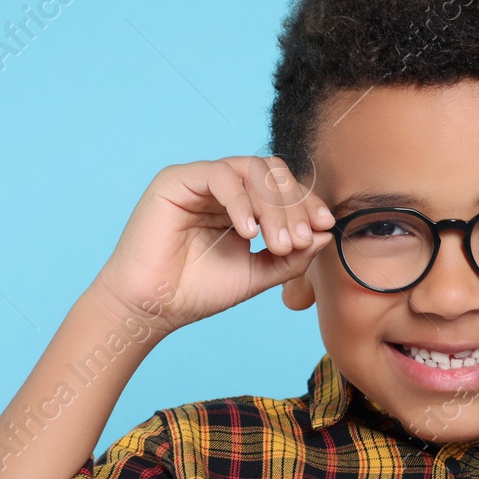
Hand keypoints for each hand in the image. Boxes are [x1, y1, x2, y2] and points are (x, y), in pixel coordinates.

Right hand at [91, 157, 334, 332]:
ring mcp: (200, 181)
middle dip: (293, 204)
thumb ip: (291, 256)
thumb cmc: (199, 291)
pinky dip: (241, 201)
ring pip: (251, 170)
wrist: (153, 308)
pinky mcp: (176, 180)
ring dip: (273, 206)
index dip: (307, 202)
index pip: (283, 188)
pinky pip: (220, 176)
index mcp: (242, 205)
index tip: (325, 226)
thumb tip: (325, 234)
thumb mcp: (258, 274)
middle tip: (299, 240)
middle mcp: (222, 188)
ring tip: (277, 243)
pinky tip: (248, 231)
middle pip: (272, 173)